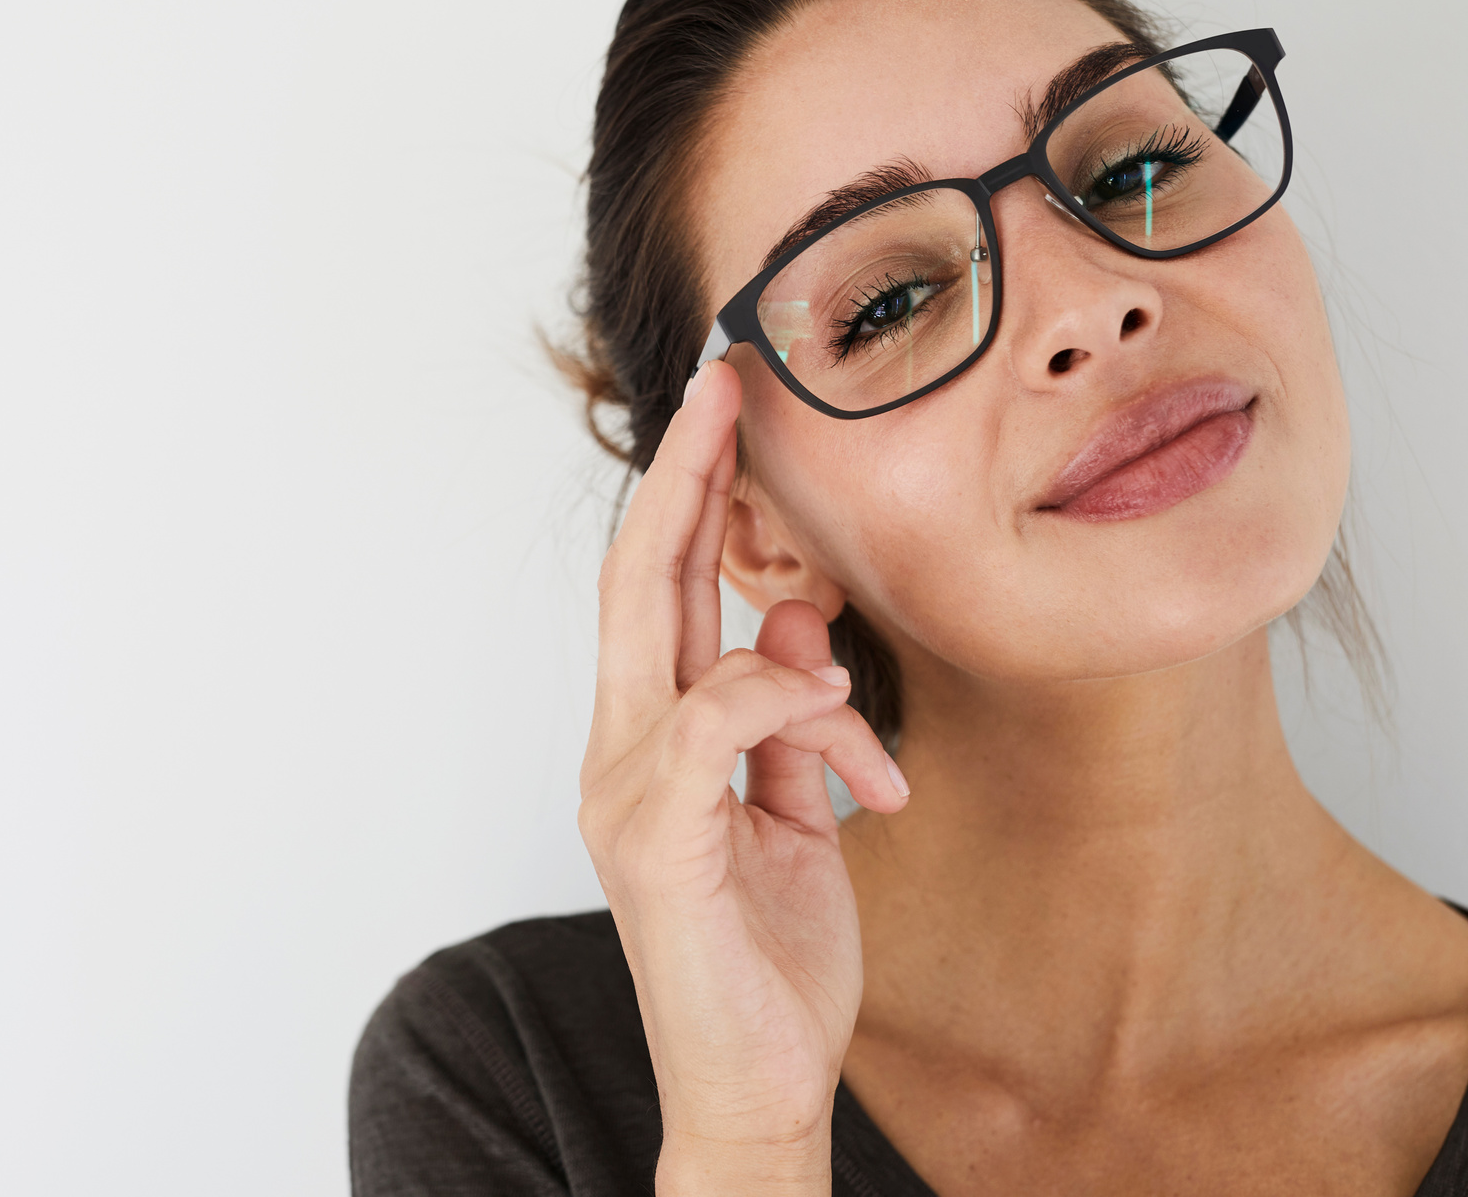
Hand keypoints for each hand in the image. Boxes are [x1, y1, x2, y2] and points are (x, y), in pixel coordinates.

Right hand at [576, 359, 909, 1195]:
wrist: (754, 1084)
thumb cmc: (769, 958)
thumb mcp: (795, 814)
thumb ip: (785, 721)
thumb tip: (797, 628)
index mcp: (650, 740)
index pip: (651, 590)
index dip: (682, 495)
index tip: (720, 412)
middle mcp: (618, 752)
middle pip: (632, 581)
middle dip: (683, 478)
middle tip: (723, 389)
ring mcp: (623, 794)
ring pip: (670, 639)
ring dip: (784, 644)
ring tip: (855, 707)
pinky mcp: (652, 841)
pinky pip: (711, 723)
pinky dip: (781, 702)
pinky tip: (841, 733)